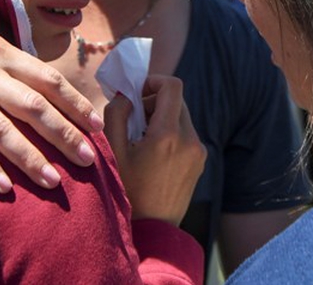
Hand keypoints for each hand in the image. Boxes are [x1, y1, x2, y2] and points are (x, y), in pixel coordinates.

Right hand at [0, 12, 103, 191]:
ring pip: (2, 129)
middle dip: (64, 134)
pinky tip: (3, 186)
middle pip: (33, 106)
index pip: (47, 79)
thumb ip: (6, 59)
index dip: (74, 103)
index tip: (95, 125)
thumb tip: (40, 81)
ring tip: (53, 182)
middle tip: (88, 159)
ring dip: (30, 158)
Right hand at [104, 75, 205, 224]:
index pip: (172, 86)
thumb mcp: (112, 151)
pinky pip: (186, 134)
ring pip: (182, 116)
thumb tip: (126, 95)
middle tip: (134, 120)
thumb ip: (116, 114)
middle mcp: (190, 139)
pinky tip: (154, 155)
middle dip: (154, 102)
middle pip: (176, 100)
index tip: (136, 95)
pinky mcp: (200, 161)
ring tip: (142, 140)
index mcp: (167, 134)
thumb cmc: (127, 190)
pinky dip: (171, 134)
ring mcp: (198, 151)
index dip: (153, 82)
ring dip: (162, 118)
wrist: (152, 230)